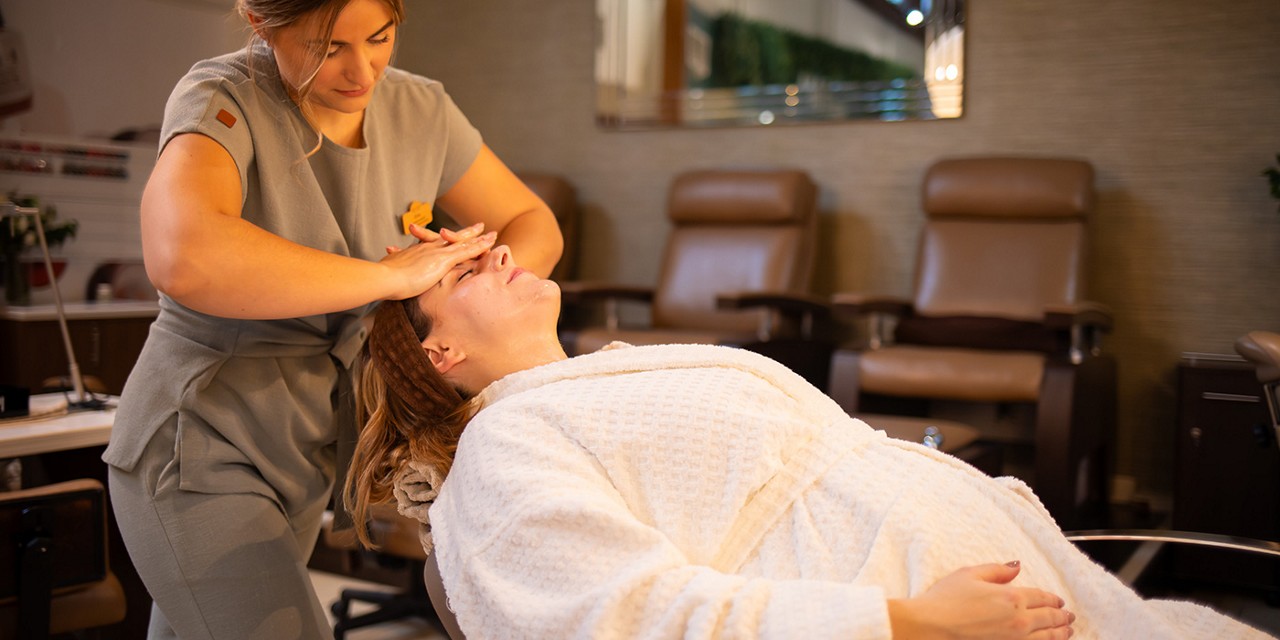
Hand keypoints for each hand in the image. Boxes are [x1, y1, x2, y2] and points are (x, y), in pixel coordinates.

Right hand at [379, 223, 495, 299]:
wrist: (384, 277)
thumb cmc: (385, 280)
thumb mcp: (392, 272)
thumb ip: (398, 273)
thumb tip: (394, 280)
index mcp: (418, 252)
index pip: (436, 243)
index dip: (446, 239)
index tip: (451, 236)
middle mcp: (429, 248)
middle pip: (452, 238)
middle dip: (466, 233)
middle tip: (479, 226)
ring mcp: (437, 253)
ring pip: (463, 242)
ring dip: (478, 238)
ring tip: (492, 234)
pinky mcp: (443, 259)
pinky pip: (466, 251)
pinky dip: (479, 246)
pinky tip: (490, 244)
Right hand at [888, 562, 1073, 639]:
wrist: (931, 627)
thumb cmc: (945, 600)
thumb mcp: (969, 574)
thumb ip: (997, 570)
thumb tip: (1016, 566)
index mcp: (1011, 597)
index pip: (1041, 597)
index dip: (1053, 599)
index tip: (1059, 601)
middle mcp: (1019, 620)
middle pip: (1049, 618)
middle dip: (1062, 617)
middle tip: (1069, 617)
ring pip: (1048, 638)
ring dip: (1061, 634)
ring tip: (1067, 632)